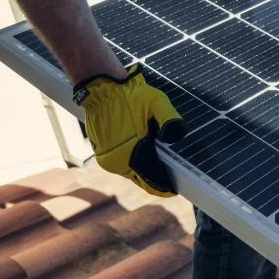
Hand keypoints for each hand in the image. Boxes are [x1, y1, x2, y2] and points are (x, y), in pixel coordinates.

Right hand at [74, 64, 186, 196]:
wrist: (101, 88)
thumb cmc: (129, 95)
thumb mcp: (157, 102)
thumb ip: (170, 119)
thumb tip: (177, 135)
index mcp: (131, 154)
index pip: (151, 180)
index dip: (164, 187)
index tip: (175, 190)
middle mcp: (117, 162)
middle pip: (141, 179)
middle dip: (156, 179)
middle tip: (172, 176)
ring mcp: (107, 159)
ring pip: (132, 172)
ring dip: (145, 170)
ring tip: (160, 166)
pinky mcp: (102, 153)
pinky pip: (122, 164)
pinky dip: (134, 162)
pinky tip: (144, 155)